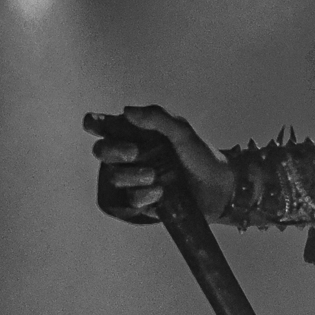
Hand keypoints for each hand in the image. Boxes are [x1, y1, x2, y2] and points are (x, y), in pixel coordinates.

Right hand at [85, 105, 234, 222]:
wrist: (220, 188)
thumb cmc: (202, 155)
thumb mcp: (182, 131)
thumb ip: (157, 117)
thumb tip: (127, 111)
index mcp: (137, 134)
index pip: (105, 126)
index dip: (94, 124)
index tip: (95, 125)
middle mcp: (131, 156)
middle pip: (101, 151)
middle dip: (112, 150)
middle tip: (134, 152)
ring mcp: (135, 180)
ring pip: (113, 177)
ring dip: (133, 175)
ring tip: (155, 176)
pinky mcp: (143, 202)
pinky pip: (129, 200)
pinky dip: (144, 195)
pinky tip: (160, 193)